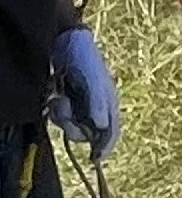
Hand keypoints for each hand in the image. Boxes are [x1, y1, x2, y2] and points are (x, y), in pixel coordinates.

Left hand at [47, 27, 120, 159]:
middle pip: (89, 132)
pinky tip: (54, 98)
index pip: (111, 132)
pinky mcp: (70, 100)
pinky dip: (56, 112)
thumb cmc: (85, 58)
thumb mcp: (93, 81)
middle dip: (74, 128)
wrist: (66, 39)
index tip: (94, 158)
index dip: (105, 147)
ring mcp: (83, 104)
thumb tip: (101, 125)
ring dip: (62, 119)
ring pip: (74, 125)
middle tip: (62, 114)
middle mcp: (98, 107)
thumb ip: (98, 103)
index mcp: (110, 104)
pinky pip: (63, 116)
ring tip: (57, 101)